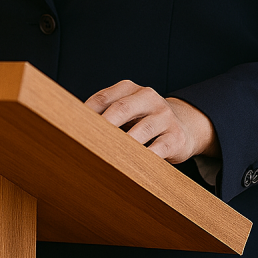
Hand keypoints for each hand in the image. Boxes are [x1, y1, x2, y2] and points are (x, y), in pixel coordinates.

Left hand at [85, 80, 219, 163]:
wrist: (186, 126)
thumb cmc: (143, 119)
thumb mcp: (126, 109)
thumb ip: (104, 114)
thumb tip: (72, 128)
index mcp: (130, 89)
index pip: (103, 98)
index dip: (86, 114)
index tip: (71, 129)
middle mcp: (148, 98)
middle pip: (121, 109)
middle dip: (103, 125)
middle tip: (85, 141)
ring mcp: (164, 117)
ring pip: (142, 130)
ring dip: (123, 144)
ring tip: (106, 156)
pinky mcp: (176, 138)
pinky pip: (158, 149)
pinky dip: (144, 158)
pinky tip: (131, 167)